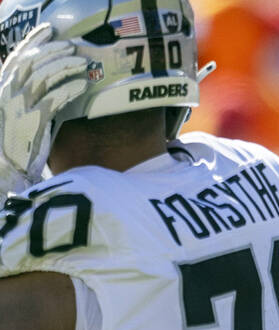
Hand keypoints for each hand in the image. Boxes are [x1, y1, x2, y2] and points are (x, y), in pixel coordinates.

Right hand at [0, 24, 87, 192]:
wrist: (6, 164)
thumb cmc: (14, 137)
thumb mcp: (13, 108)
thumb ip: (24, 90)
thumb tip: (43, 73)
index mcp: (3, 86)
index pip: (18, 56)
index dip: (34, 41)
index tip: (51, 30)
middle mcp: (9, 92)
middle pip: (33, 62)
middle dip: (55, 51)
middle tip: (74, 47)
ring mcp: (20, 106)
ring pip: (44, 77)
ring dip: (65, 67)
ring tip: (83, 64)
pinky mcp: (34, 122)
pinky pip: (54, 99)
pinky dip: (70, 89)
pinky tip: (84, 85)